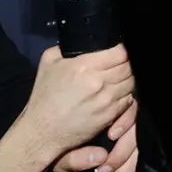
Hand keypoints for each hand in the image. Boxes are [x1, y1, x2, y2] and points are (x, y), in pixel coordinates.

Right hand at [0, 46, 133, 171]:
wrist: (41, 132)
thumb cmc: (44, 97)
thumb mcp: (48, 62)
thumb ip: (66, 47)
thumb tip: (83, 39)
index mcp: (84, 66)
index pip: (120, 53)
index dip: (122, 50)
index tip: (119, 51)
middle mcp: (98, 82)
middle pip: (128, 67)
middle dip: (126, 64)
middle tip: (119, 64)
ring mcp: (106, 100)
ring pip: (131, 82)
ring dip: (127, 79)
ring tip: (119, 78)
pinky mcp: (109, 116)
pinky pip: (128, 100)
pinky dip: (125, 95)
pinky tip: (117, 93)